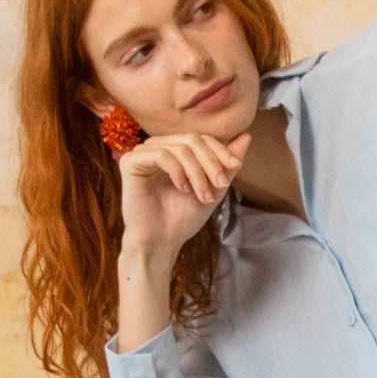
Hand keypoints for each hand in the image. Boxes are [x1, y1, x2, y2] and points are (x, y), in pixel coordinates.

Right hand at [117, 126, 251, 261]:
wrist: (161, 241)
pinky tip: (183, 189)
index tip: (235, 167)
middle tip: (220, 186)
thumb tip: (246, 136)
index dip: (221, 150)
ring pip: (180, 148)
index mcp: (173, 150)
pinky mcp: (130, 162)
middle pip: (192, 139)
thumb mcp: (213, 188)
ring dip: (197, 173)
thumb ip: (227, 164)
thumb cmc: (183, 218)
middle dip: (211, 163)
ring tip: (203, 196)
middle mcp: (157, 148)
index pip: (201, 138)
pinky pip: (162, 155)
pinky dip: (178, 172)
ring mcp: (143, 153)